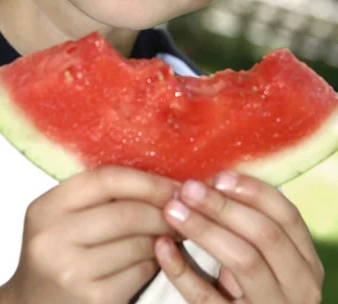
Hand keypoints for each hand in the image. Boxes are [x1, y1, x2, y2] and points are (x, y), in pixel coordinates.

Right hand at [0, 166, 178, 303]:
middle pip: (127, 213)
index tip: (175, 184)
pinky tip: (156, 256)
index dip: (147, 180)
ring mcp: (73, 272)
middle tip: (184, 209)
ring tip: (174, 230)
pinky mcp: (94, 299)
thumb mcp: (62, 216)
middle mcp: (54, 238)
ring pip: (138, 243)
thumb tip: (160, 180)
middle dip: (163, 210)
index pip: (106, 179)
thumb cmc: (57, 252)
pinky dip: (155, 261)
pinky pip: (140, 271)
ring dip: (163, 235)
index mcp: (46, 208)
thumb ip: (99, 195)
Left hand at [154, 172, 323, 302]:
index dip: (253, 191)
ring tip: (173, 210)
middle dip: (223, 206)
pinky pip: (206, 298)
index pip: (287, 216)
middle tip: (188, 188)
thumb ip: (250, 227)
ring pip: (243, 260)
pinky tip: (162, 247)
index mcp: (305, 263)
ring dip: (204, 229)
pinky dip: (182, 270)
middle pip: (264, 234)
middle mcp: (299, 288)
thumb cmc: (249, 289)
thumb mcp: (265, 261)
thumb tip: (211, 181)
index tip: (219, 176)